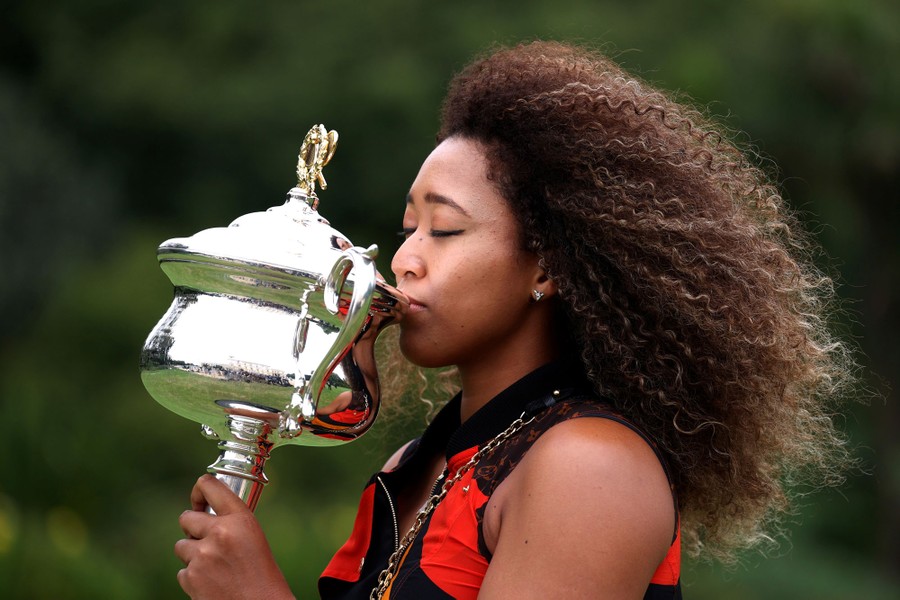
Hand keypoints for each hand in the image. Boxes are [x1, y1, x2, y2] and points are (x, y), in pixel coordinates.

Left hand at [174, 475, 293, 599]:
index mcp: (240, 519)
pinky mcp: (190, 578)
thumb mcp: (253, 538)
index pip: (209, 485)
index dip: (199, 489)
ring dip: (193, 554)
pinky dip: (193, 577)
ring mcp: (202, 556)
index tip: (199, 499)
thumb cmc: (262, 575)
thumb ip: (232, 524)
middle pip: (186, 517)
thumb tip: (202, 517)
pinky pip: (183, 571)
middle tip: (205, 538)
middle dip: (192, 528)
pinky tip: (212, 582)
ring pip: (181, 546)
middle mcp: (219, 533)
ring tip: (214, 566)